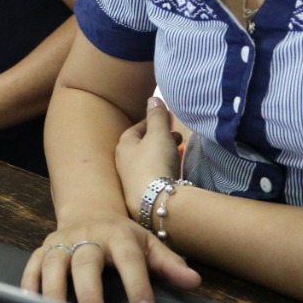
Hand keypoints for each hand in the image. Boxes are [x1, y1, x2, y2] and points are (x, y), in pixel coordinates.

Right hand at [21, 213, 199, 302]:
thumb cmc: (123, 237)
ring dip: (54, 290)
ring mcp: (62, 242)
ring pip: (54, 263)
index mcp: (118, 236)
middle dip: (89, 291)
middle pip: (86, 262)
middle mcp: (88, 237)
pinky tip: (30, 301)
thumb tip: (193, 280)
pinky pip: (33, 264)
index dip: (137, 286)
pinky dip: (30, 282)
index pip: (130, 261)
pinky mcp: (43, 249)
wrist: (90, 212)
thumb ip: (169, 263)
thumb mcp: (149, 244)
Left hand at [115, 97, 185, 216]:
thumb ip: (157, 116)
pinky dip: (163, 167)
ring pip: (148, 159)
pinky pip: (153, 173)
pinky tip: (174, 171)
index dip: (152, 122)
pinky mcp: (140, 193)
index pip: (137, 128)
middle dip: (160, 137)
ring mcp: (131, 179)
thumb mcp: (158, 134)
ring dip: (163, 152)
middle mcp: (123, 161)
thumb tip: (152, 99)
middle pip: (142, 144)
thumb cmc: (154, 162)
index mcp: (124, 145)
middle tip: (176, 135)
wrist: (154, 203)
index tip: (166, 119)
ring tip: (179, 150)